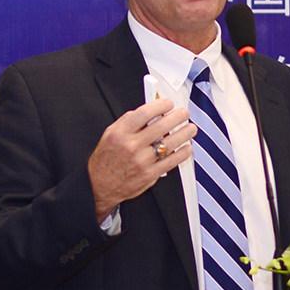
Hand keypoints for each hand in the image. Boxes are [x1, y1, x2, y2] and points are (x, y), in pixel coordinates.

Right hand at [87, 99, 195, 222]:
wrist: (99, 185)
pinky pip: (171, 161)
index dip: (160, 105)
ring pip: (170, 143)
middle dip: (177, 116)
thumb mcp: (110, 134)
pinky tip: (187, 147)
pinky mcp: (149, 175)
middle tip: (184, 113)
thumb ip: (128, 121)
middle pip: (161, 126)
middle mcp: (131, 146)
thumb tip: (149, 111)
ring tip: (190, 128)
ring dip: (184, 133)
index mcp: (121, 133)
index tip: (168, 103)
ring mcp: (142, 161)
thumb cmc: (106, 159)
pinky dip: (182, 153)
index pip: (144, 113)